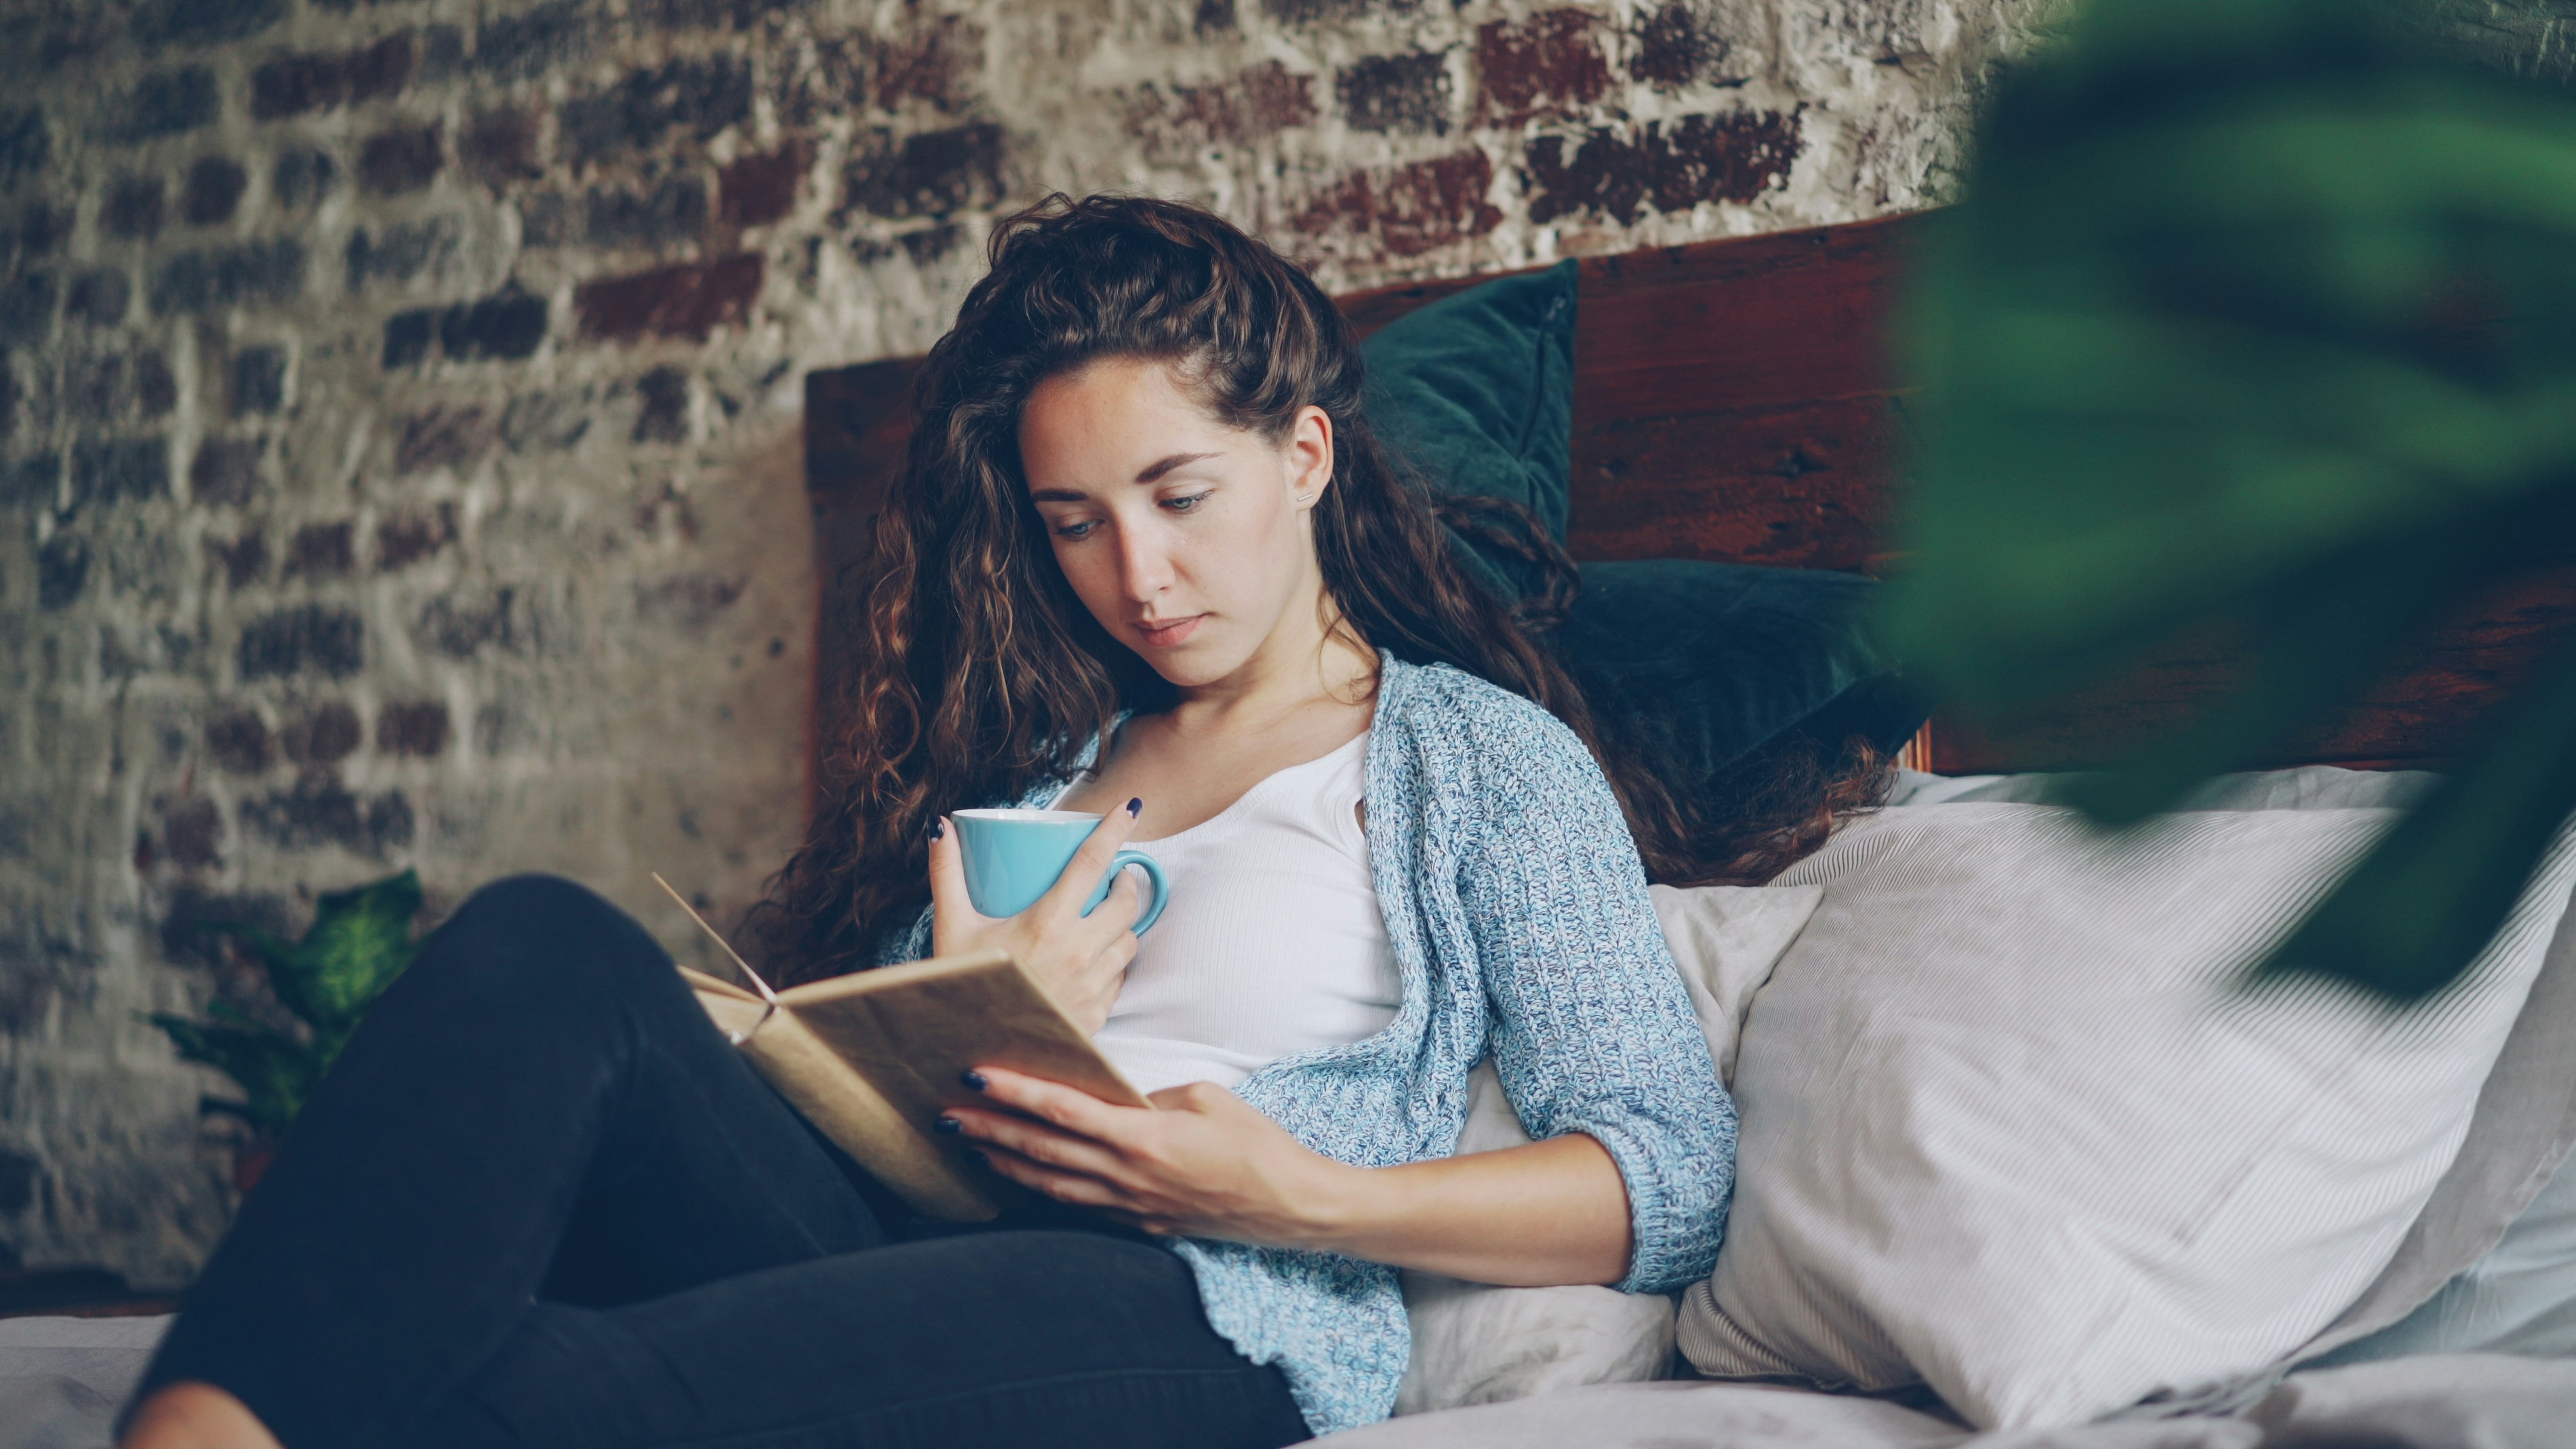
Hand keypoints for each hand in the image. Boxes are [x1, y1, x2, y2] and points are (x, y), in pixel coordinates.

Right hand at [927, 804, 1147, 1033]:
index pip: (1092, 863)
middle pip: (1126, 903)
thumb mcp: (951, 927)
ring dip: (1123, 925)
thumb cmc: (961, 987)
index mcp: (1047, 923)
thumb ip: (947, 873)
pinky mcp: (1096, 1015)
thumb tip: (941, 826)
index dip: (1115, 830)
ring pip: (1129, 942)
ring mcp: (1092, 987)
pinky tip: (1097, 960)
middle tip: (1115, 877)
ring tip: (1106, 917)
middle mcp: (1078, 953)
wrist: (970, 1053)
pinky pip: (1120, 979)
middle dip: (1126, 883)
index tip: (1132, 808)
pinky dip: (1114, 964)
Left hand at [942, 1067, 1357, 1247]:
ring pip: (1049, 1183)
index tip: (978, 1075)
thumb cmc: (1256, 1145)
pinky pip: (1078, 1205)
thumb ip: (1153, 1096)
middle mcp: (1127, 1175)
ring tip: (968, 1142)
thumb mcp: (1208, 1098)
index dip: (1016, 1092)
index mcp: (1144, 1136)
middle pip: (1042, 1149)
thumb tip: (1118, 1097)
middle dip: (990, 1128)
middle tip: (946, 1111)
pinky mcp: (1139, 1224)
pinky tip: (1018, 1177)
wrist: (1291, 1206)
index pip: (1064, 1110)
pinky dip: (1041, 1189)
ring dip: (1004, 1162)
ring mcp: (1129, 1206)